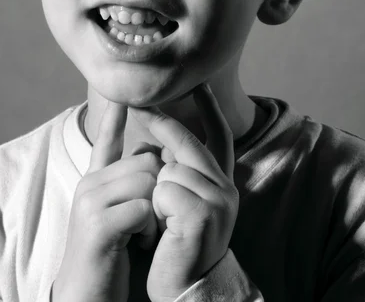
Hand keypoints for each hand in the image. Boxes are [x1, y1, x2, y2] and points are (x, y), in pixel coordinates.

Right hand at [52, 101, 163, 301]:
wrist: (87, 296)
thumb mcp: (121, 214)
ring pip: (147, 181)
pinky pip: (143, 208)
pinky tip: (139, 242)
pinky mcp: (97, 223)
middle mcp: (91, 183)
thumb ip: (132, 185)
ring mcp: (91, 200)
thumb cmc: (111, 255)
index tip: (123, 96)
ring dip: (156, 210)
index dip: (115, 117)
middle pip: (147, 161)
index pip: (106, 140)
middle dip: (160, 189)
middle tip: (151, 220)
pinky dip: (150, 228)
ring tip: (144, 233)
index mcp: (97, 180)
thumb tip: (156, 155)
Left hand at [129, 83, 237, 301]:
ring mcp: (217, 200)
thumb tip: (162, 140)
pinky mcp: (201, 215)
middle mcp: (225, 188)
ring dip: (154, 191)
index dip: (211, 109)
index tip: (200, 83)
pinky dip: (154, 207)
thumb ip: (182, 171)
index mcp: (221, 182)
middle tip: (138, 103)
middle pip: (187, 143)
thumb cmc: (177, 242)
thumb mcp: (184, 202)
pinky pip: (164, 190)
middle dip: (160, 123)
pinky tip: (161, 229)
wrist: (185, 287)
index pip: (220, 137)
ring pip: (169, 168)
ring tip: (160, 219)